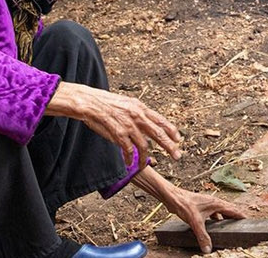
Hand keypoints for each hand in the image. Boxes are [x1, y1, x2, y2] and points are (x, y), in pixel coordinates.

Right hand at [45, 82, 182, 161]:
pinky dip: (130, 159)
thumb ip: (136, 114)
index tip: (178, 139)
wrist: (89, 102)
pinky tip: (129, 164)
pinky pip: (128, 150)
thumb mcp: (126, 104)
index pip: (161, 120)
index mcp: (140, 107)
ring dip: (145, 157)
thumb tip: (145, 124)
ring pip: (144, 145)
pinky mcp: (119, 133)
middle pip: (158, 133)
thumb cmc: (105, 104)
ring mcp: (129, 125)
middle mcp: (137, 115)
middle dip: (169, 146)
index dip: (171, 130)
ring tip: (144, 164)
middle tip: (177, 156)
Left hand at [162, 186, 250, 252]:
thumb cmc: (185, 205)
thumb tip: (208, 249)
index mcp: (217, 204)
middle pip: (229, 210)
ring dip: (224, 218)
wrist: (174, 198)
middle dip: (234, 217)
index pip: (234, 210)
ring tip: (227, 226)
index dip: (241, 216)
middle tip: (239, 225)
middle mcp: (214, 202)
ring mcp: (208, 204)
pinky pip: (213, 213)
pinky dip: (215, 219)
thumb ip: (203, 236)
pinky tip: (212, 226)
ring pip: (220, 212)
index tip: (248, 221)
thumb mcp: (196, 223)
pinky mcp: (201, 206)